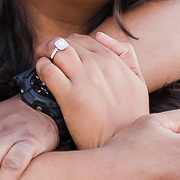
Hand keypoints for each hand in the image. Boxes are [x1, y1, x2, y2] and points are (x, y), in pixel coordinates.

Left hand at [34, 32, 149, 149]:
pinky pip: (47, 70)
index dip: (69, 44)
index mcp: (113, 60)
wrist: (122, 144)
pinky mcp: (69, 96)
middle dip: (54, 46)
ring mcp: (84, 80)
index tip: (62, 54)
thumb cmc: (130, 117)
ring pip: (56, 50)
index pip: (83, 39)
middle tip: (46, 55)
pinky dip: (41, 67)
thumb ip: (126, 54)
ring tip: (40, 60)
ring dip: (44, 51)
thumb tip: (101, 35)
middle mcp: (98, 65)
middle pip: (67, 43)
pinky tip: (41, 75)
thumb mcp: (138, 81)